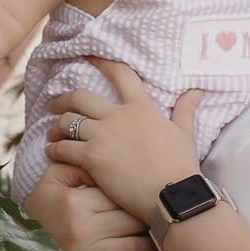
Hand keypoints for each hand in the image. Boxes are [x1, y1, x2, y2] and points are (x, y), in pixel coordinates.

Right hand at [23, 162, 165, 250]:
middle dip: (151, 214)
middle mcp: (83, 231)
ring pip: (135, 249)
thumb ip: (75, 163)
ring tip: (166, 232)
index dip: (137, 189)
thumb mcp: (50, 182)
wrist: (18, 250)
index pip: (119, 193)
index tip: (153, 187)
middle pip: (132, 220)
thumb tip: (103, 151)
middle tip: (167, 208)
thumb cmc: (41, 211)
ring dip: (153, 242)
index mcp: (75, 203)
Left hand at [46, 59, 201, 223]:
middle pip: (79, 96)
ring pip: (67, 121)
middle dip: (62, 99)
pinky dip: (54, 149)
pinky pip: (63, 147)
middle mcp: (117, 116)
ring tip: (53, 134)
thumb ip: (185, 109)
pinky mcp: (91, 157)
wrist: (172, 194)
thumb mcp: (184, 133)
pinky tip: (53, 153)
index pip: (120, 74)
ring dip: (56, 127)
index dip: (101, 61)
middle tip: (54, 105)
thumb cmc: (180, 166)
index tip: (88, 56)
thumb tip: (196, 91)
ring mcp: (102, 135)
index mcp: (140, 107)